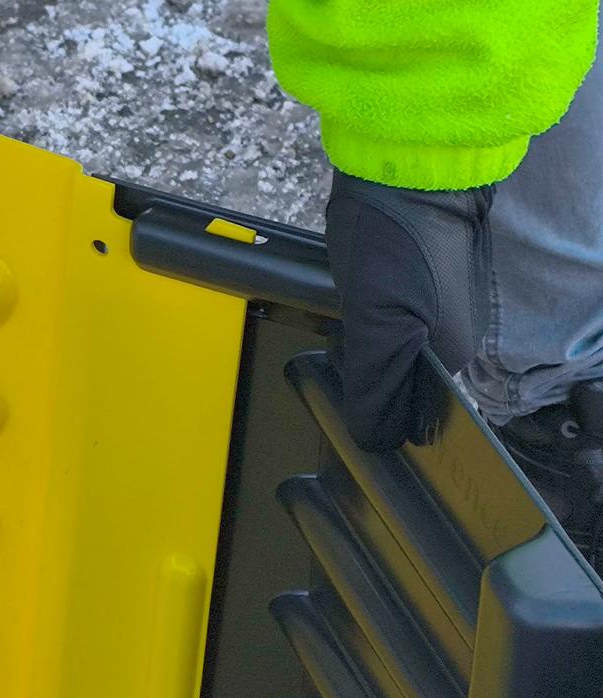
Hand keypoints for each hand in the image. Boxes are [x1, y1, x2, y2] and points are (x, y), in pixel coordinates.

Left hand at [326, 169, 493, 450]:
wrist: (404, 165)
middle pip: (399, 384)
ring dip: (361, 350)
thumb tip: (376, 437)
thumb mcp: (376, 323)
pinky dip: (362, 322)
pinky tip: (348, 306)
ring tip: (343, 327)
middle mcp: (452, 337)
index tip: (349, 386)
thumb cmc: (391, 241)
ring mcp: (437, 307)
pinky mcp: (419, 281)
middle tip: (340, 353)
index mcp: (450, 356)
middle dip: (366, 379)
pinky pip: (384, 321)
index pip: (410, 412)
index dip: (375, 408)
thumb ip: (377, 384)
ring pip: (389, 353)